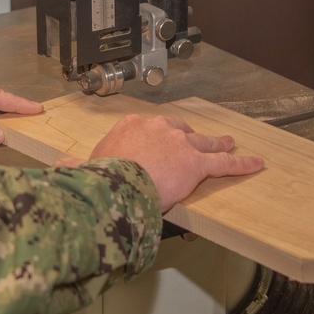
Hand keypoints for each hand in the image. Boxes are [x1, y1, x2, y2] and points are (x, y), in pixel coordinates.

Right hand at [60, 114, 263, 212]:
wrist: (117, 186)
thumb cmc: (101, 177)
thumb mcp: (85, 167)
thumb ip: (75, 165)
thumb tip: (59, 167)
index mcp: (131, 127)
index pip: (147, 129)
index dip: (154, 137)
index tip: (155, 143)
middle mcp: (157, 128)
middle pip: (178, 130)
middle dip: (186, 137)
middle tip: (193, 142)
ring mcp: (179, 143)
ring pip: (203, 142)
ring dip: (217, 144)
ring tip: (227, 143)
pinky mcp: (197, 163)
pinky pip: (224, 163)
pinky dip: (241, 163)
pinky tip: (255, 163)